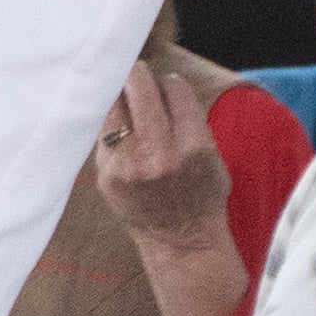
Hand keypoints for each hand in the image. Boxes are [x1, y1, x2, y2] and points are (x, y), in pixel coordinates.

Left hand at [91, 67, 250, 315]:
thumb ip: (190, 119)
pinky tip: (120, 128)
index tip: (168, 85)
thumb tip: (162, 81)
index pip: (174, 88)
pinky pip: (104, 133)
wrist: (182, 243)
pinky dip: (112, 125)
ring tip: (127, 100)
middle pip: (140, 89)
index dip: (171, 83)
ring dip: (121, 98)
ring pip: (115, 107)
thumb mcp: (212, 154)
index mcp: (193, 146)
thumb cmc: (201, 192)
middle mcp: (159, 155)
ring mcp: (128, 166)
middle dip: (139, 75)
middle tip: (138, 72)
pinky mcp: (107, 175)